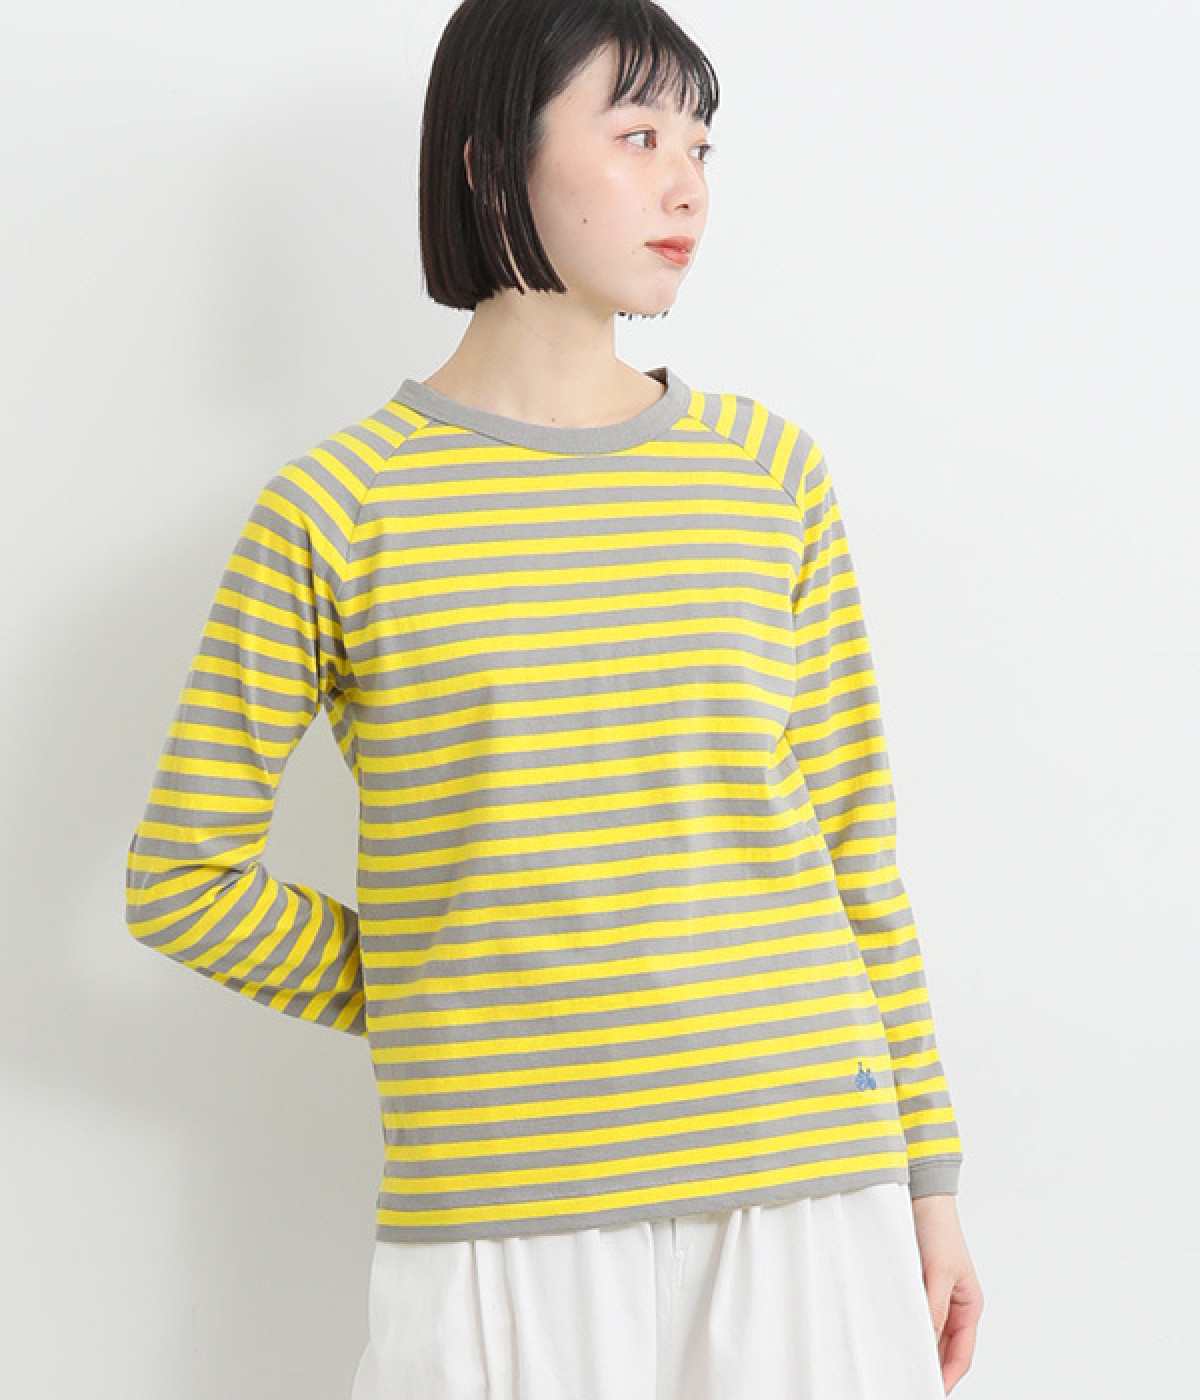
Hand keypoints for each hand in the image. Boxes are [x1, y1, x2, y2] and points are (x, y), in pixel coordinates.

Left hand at [910, 1193, 982, 1393]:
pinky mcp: (915, 1286)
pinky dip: (903, 1326)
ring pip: (925, 1334)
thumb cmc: (938, 1228)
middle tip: (907, 1380)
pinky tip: (889, 1335)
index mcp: (968, 1307)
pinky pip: (911, 1314)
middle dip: (929, 1366)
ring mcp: (933, 1296)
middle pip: (943, 1349)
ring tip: (896, 1364)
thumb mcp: (938, 1271)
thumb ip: (934, 1307)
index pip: (961, 1354)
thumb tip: (927, 1339)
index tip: (932, 1391)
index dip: (948, 1376)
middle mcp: (952, 1306)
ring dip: (914, 1346)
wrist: (921, 1197)